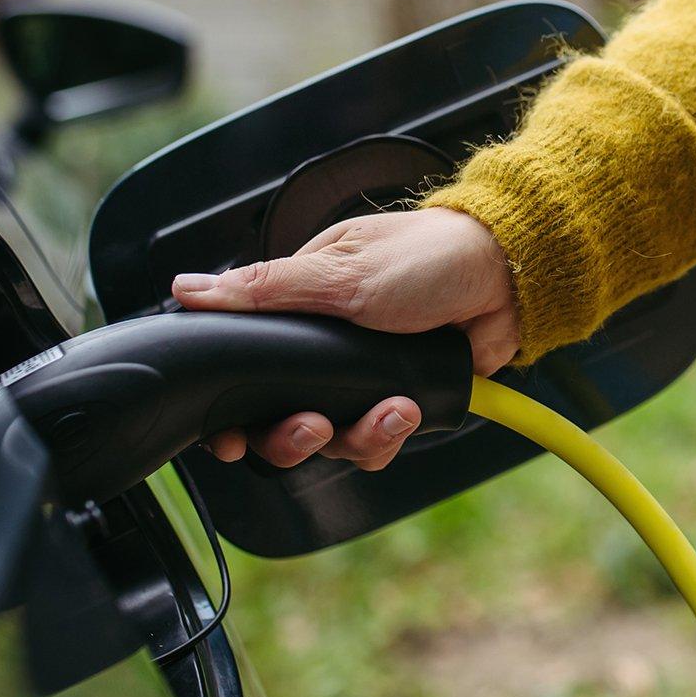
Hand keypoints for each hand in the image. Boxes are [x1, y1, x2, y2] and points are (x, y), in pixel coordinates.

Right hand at [171, 208, 517, 470]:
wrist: (507, 276)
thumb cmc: (426, 256)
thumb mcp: (340, 269)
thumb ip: (267, 289)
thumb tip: (189, 289)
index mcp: (297, 308)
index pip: (244, 367)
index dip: (231, 411)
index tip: (228, 438)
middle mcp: (323, 349)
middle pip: (281, 419)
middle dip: (292, 436)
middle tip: (311, 427)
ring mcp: (362, 378)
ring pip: (332, 438)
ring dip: (355, 435)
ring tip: (389, 412)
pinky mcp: (401, 398)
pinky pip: (377, 440)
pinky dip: (389, 434)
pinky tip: (408, 410)